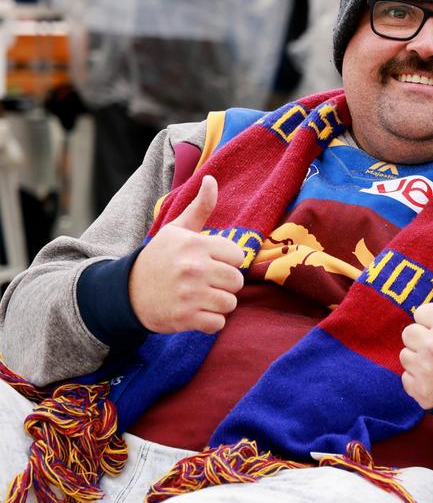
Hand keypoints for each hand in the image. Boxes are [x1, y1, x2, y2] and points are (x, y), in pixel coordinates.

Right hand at [128, 175, 245, 333]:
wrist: (125, 292)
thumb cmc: (159, 258)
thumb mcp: (176, 230)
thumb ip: (199, 207)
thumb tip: (211, 179)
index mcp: (195, 245)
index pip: (238, 256)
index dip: (227, 262)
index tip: (211, 263)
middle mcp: (194, 268)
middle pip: (237, 281)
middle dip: (225, 284)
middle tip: (206, 283)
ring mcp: (189, 294)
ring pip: (230, 303)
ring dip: (218, 304)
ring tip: (201, 297)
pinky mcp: (185, 318)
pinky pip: (217, 323)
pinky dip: (209, 322)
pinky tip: (196, 313)